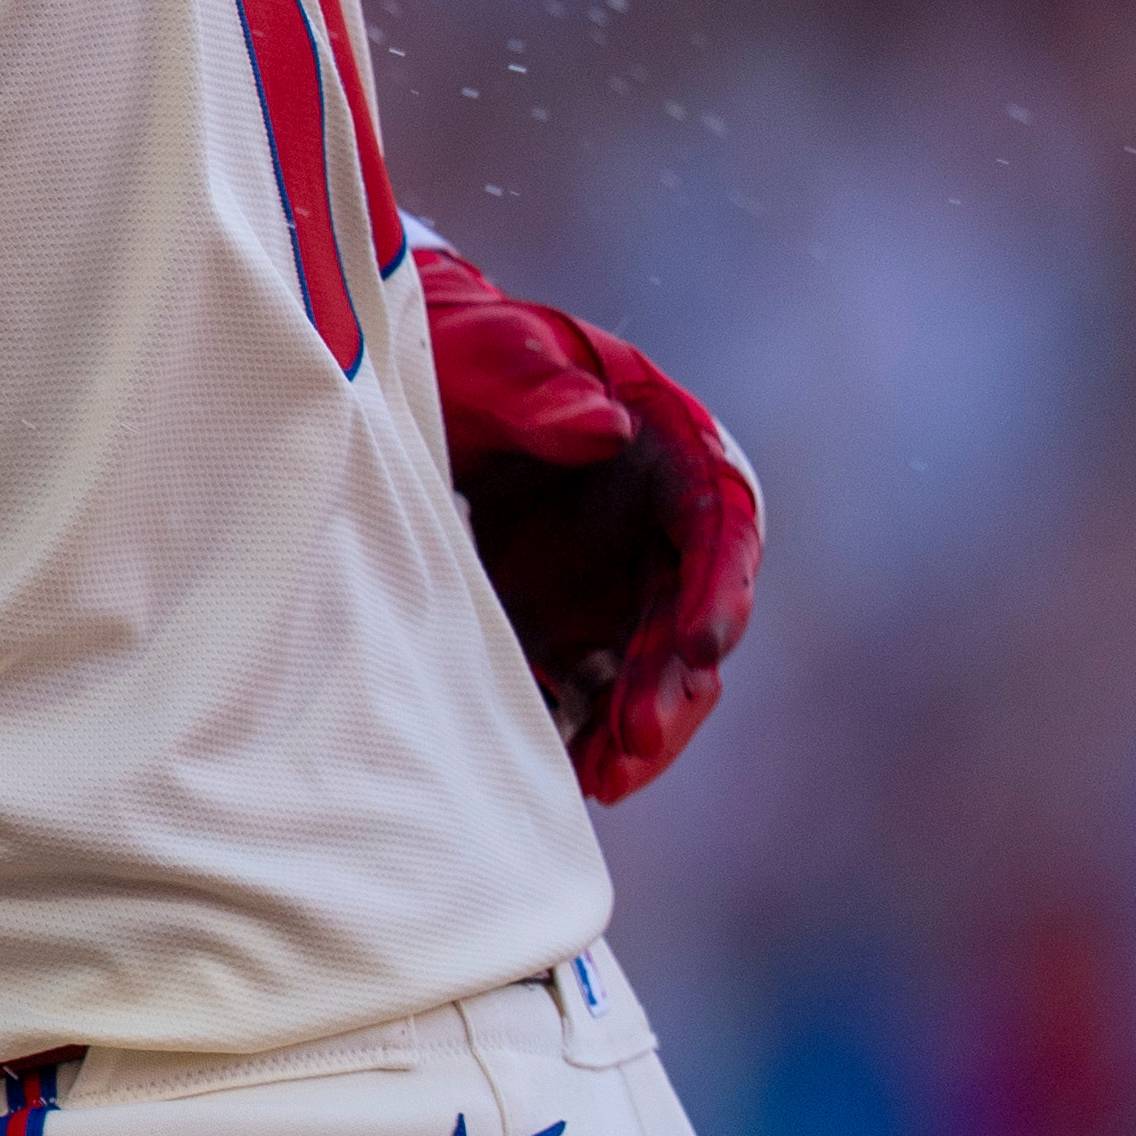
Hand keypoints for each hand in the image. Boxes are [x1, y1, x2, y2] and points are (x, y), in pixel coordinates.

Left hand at [421, 242, 762, 804]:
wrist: (414, 381)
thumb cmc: (470, 353)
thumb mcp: (491, 358)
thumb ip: (541, 391)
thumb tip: (603, 426)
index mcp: (675, 452)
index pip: (720, 525)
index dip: (719, 587)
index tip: (705, 642)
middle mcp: (665, 529)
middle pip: (691, 618)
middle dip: (670, 686)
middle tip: (634, 744)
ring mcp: (622, 583)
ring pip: (650, 669)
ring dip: (633, 729)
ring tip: (600, 782)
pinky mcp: (575, 622)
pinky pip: (592, 688)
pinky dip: (582, 730)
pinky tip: (557, 776)